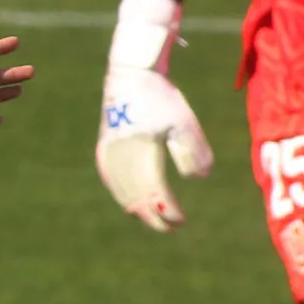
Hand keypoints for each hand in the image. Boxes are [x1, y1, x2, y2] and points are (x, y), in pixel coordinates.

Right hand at [96, 66, 212, 231]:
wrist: (130, 76)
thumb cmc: (161, 98)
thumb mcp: (184, 123)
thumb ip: (193, 153)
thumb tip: (200, 178)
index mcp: (142, 155)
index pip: (157, 196)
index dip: (169, 212)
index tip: (182, 220)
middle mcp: (122, 161)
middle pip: (137, 201)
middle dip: (155, 217)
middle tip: (171, 227)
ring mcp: (109, 158)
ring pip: (123, 195)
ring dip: (139, 210)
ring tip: (156, 218)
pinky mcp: (104, 152)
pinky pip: (112, 183)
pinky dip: (124, 197)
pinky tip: (133, 203)